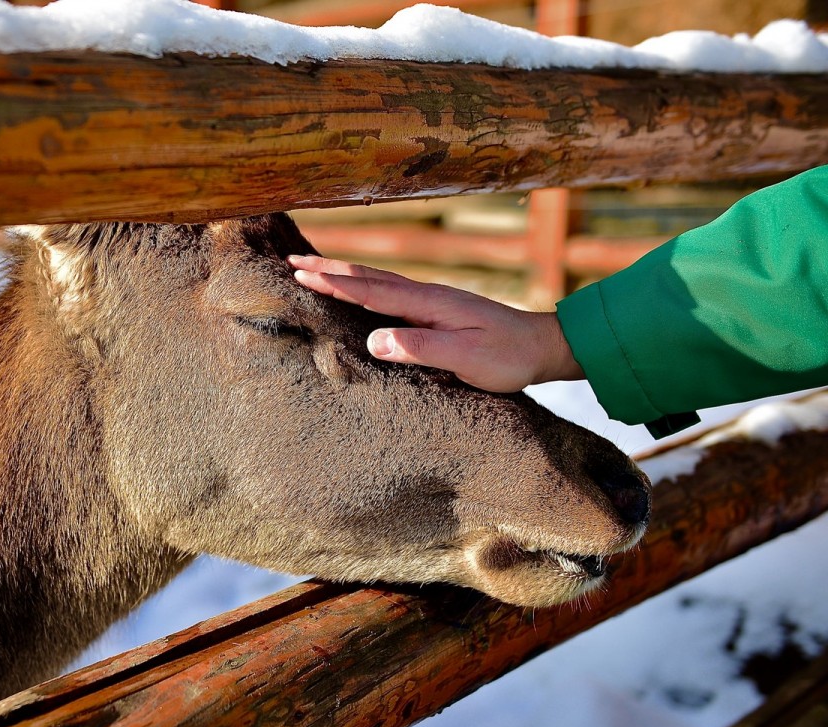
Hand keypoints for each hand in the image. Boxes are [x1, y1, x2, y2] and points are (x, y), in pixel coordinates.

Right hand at [288, 254, 583, 391]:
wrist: (544, 347)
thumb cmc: (508, 357)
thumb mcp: (466, 357)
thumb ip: (420, 348)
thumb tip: (373, 340)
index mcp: (429, 303)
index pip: (371, 291)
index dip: (333, 284)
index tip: (299, 274)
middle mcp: (427, 294)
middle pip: (368, 277)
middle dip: (328, 269)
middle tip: (291, 260)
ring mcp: (431, 300)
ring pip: (377, 281)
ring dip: (343, 274)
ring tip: (313, 268)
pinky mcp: (436, 310)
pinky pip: (389, 292)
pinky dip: (363, 286)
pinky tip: (357, 290)